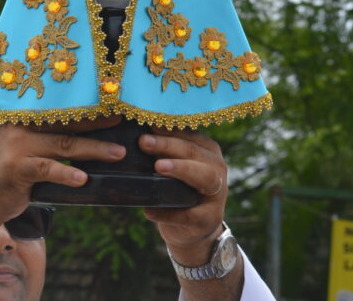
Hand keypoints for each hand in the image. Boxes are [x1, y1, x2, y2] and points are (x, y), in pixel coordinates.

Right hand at [0, 116, 124, 226]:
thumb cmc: (6, 176)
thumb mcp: (24, 151)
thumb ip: (47, 142)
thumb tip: (88, 140)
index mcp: (24, 118)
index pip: (62, 110)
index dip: (89, 108)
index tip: (115, 106)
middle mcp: (20, 126)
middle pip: (67, 122)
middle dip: (98, 123)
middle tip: (123, 121)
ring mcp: (16, 146)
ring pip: (63, 144)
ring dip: (94, 149)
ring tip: (117, 153)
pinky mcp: (15, 168)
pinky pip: (47, 168)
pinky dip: (66, 173)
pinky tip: (83, 178)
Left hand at [139, 128, 227, 265]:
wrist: (191, 230)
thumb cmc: (177, 190)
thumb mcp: (173, 167)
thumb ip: (163, 150)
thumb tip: (135, 131)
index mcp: (207, 150)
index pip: (188, 135)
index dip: (167, 129)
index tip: (146, 122)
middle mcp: (217, 168)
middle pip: (193, 152)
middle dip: (168, 145)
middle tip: (144, 142)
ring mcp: (217, 194)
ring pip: (204, 176)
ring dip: (180, 169)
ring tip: (157, 167)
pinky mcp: (209, 219)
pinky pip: (189, 214)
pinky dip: (168, 212)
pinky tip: (149, 210)